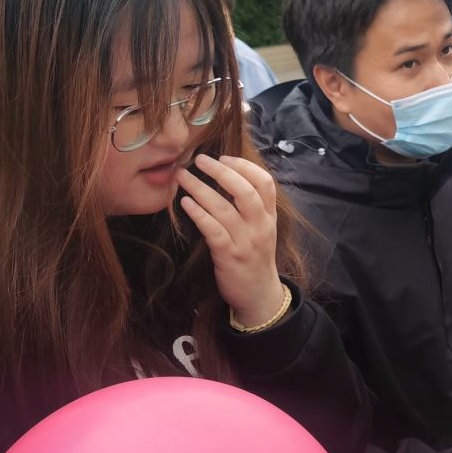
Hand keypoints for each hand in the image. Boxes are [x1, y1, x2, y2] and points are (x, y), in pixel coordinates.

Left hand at [178, 154, 286, 327]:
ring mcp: (245, 241)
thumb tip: (228, 179)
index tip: (224, 157)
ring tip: (182, 176)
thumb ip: (251, 208)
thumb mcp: (262, 230)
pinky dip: (198, 214)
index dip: (244, 166)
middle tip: (199, 159)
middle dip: (221, 171)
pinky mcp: (229, 256)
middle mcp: (260, 226)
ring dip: (200, 189)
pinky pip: (213, 230)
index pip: (265, 182)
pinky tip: (185, 203)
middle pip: (245, 191)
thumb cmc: (255, 259)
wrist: (259, 295)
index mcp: (269, 217)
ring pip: (224, 208)